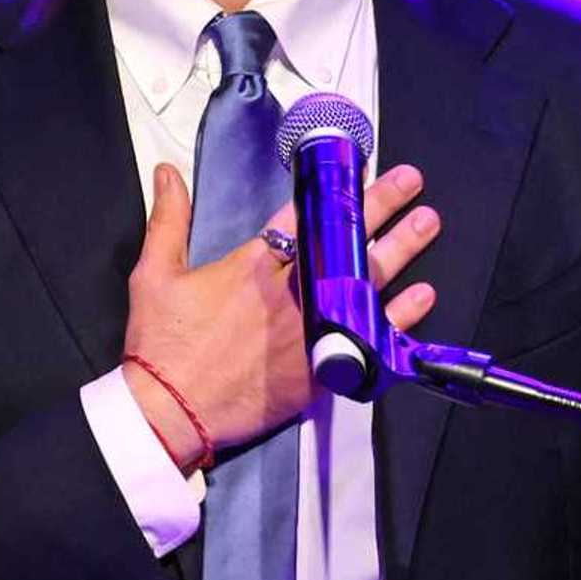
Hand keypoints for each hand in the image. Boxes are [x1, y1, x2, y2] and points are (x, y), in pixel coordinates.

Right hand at [123, 161, 439, 471]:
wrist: (168, 412)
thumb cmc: (161, 348)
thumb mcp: (154, 273)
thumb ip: (168, 219)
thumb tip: (167, 173)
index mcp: (251, 268)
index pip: (303, 215)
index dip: (332, 188)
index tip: (358, 167)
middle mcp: (287, 295)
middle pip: (343, 243)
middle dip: (380, 208)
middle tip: (409, 183)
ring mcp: (308, 331)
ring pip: (364, 282)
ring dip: (400, 250)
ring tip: (426, 224)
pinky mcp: (318, 369)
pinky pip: (369, 337)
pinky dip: (398, 317)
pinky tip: (420, 297)